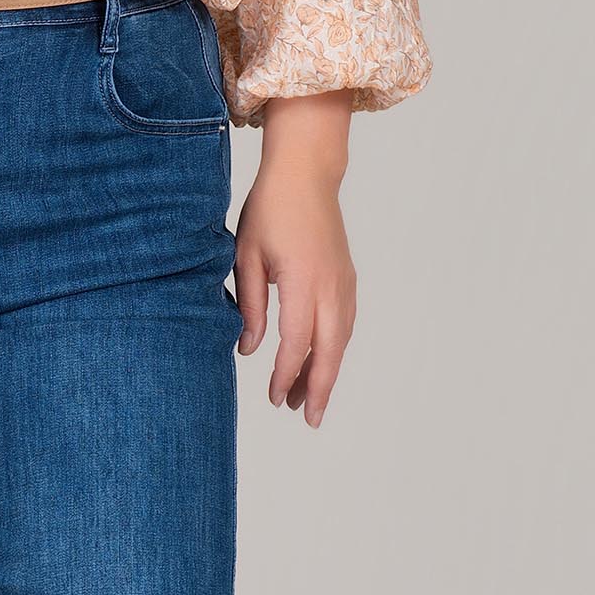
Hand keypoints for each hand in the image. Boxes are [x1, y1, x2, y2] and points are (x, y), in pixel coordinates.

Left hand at [234, 93, 355, 423]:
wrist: (306, 174)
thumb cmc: (270, 209)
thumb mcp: (246, 255)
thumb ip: (250, 304)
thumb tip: (249, 348)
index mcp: (304, 281)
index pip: (295, 342)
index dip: (286, 375)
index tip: (274, 399)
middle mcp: (331, 286)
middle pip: (330, 351)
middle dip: (320, 389)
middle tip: (309, 420)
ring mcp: (344, 282)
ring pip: (342, 340)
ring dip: (327, 371)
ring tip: (308, 399)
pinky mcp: (347, 277)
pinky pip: (345, 323)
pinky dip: (335, 348)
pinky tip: (320, 361)